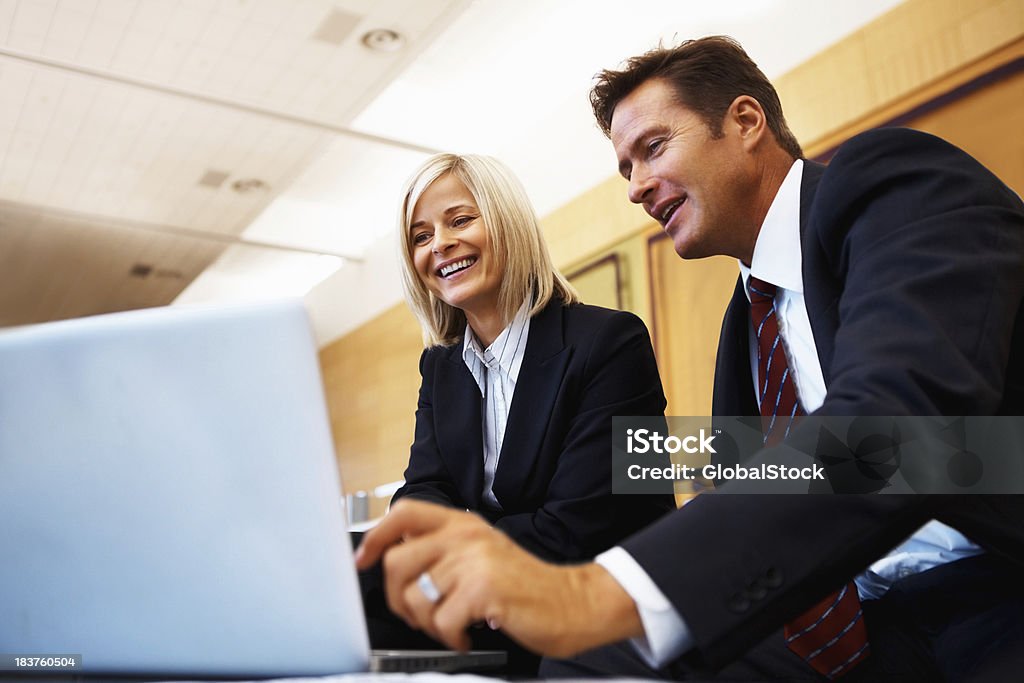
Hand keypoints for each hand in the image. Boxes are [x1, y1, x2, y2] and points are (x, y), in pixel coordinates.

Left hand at [355, 499, 643, 656]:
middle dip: (397, 598)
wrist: (572, 603)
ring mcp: (475, 561)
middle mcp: (467, 536)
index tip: (363, 560)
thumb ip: (445, 549)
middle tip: (415, 613)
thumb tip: (395, 560)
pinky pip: (440, 621)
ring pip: (416, 597)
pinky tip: (465, 635)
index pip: (404, 512)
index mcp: (463, 523)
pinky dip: (449, 638)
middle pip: (398, 561)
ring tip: (448, 626)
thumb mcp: (483, 552)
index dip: (376, 537)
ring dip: (426, 623)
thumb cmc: (527, 584)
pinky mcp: (484, 590)